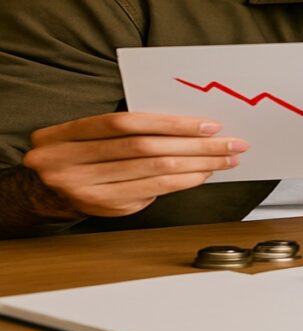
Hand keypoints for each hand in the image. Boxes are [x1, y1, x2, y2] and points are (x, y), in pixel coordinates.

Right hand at [22, 112, 247, 217]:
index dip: (171, 124)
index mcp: (65, 134)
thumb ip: (129, 128)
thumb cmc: (80, 153)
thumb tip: (190, 126)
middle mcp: (68, 162)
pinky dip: (183, 181)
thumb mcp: (90, 133)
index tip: (208, 125)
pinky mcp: (104, 208)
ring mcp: (84, 188)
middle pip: (146, 148)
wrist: (45, 190)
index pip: (127, 123)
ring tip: (224, 158)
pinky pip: (154, 191)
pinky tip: (203, 174)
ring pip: (154, 171)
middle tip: (229, 143)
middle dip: (195, 145)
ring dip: (197, 164)